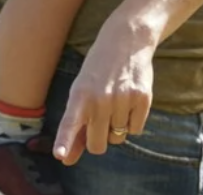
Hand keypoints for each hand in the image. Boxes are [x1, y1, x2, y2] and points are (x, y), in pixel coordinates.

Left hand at [54, 25, 158, 164]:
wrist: (125, 42)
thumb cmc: (97, 73)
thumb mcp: (80, 93)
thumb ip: (75, 126)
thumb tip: (66, 160)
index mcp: (79, 96)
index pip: (70, 123)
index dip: (65, 141)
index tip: (60, 156)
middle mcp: (100, 99)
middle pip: (97, 145)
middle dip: (97, 141)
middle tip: (99, 124)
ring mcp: (122, 100)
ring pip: (118, 138)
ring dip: (115, 129)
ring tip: (114, 104)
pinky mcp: (142, 99)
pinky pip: (135, 130)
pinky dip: (131, 123)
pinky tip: (128, 102)